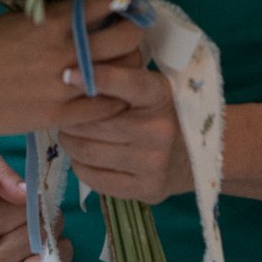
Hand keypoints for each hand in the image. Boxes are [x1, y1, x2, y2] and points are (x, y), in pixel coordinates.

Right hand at [0, 0, 144, 134]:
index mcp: (50, 21)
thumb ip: (50, 14)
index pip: (105, 0)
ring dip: (128, 62)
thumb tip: (82, 6)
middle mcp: (63, 51)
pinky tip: (111, 91)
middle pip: (125, 35)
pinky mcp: (59, 115)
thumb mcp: (14, 18)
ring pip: (122, 72)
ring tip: (123, 59)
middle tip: (130, 28)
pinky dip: (115, 97)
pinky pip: (106, 107)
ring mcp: (64, 85)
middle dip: (134, 28)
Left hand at [56, 60, 190, 203]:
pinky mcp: (146, 189)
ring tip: (70, 135)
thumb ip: (120, 79)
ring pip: (88, 151)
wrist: (197, 156)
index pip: (125, 82)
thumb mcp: (151, 88)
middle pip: (94, 123)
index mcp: (161, 95)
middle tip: (63, 114)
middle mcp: (159, 129)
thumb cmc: (163, 113)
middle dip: (70, 119)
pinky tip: (82, 157)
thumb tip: (73, 72)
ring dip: (70, 142)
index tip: (67, 74)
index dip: (93, 77)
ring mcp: (153, 162)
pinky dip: (80, 166)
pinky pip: (95, 179)